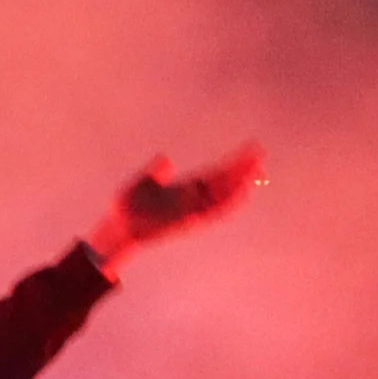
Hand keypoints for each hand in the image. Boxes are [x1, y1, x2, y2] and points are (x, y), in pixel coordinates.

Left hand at [83, 146, 262, 274]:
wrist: (117, 227)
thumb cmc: (126, 207)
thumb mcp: (142, 182)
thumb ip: (156, 171)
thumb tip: (166, 159)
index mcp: (183, 188)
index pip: (214, 173)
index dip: (231, 163)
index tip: (248, 150)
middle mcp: (191, 199)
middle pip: (223, 182)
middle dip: (242, 170)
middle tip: (260, 155)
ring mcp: (191, 209)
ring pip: (223, 196)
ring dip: (239, 184)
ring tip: (256, 171)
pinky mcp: (189, 220)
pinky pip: (213, 212)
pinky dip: (229, 203)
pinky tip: (242, 192)